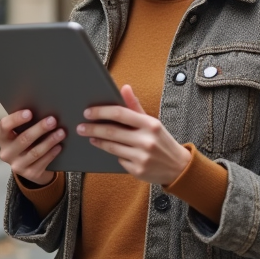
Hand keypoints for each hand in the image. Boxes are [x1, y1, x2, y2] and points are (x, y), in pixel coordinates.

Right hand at [0, 110, 65, 186]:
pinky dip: (52, 153)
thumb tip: (43, 110)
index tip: (29, 112)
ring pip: (35, 152)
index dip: (16, 119)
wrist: (31, 165)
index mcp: (1, 137)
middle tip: (53, 120)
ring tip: (61, 132)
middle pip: (23, 139)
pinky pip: (42, 162)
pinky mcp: (29, 174)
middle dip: (39, 129)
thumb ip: (26, 123)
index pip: (4, 126)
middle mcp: (6, 153)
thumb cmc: (27, 140)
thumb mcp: (22, 132)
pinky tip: (59, 146)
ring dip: (50, 141)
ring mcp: (17, 165)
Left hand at [77, 85, 191, 185]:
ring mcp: (142, 157)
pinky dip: (113, 154)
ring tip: (90, 137)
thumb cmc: (162, 141)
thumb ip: (135, 106)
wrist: (179, 167)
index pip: (120, 114)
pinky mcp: (138, 170)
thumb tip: (124, 87)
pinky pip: (119, 160)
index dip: (101, 112)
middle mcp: (146, 140)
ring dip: (98, 141)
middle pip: (112, 132)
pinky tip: (109, 149)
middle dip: (92, 129)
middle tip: (80, 127)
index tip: (88, 112)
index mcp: (150, 124)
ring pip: (112, 147)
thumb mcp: (152, 122)